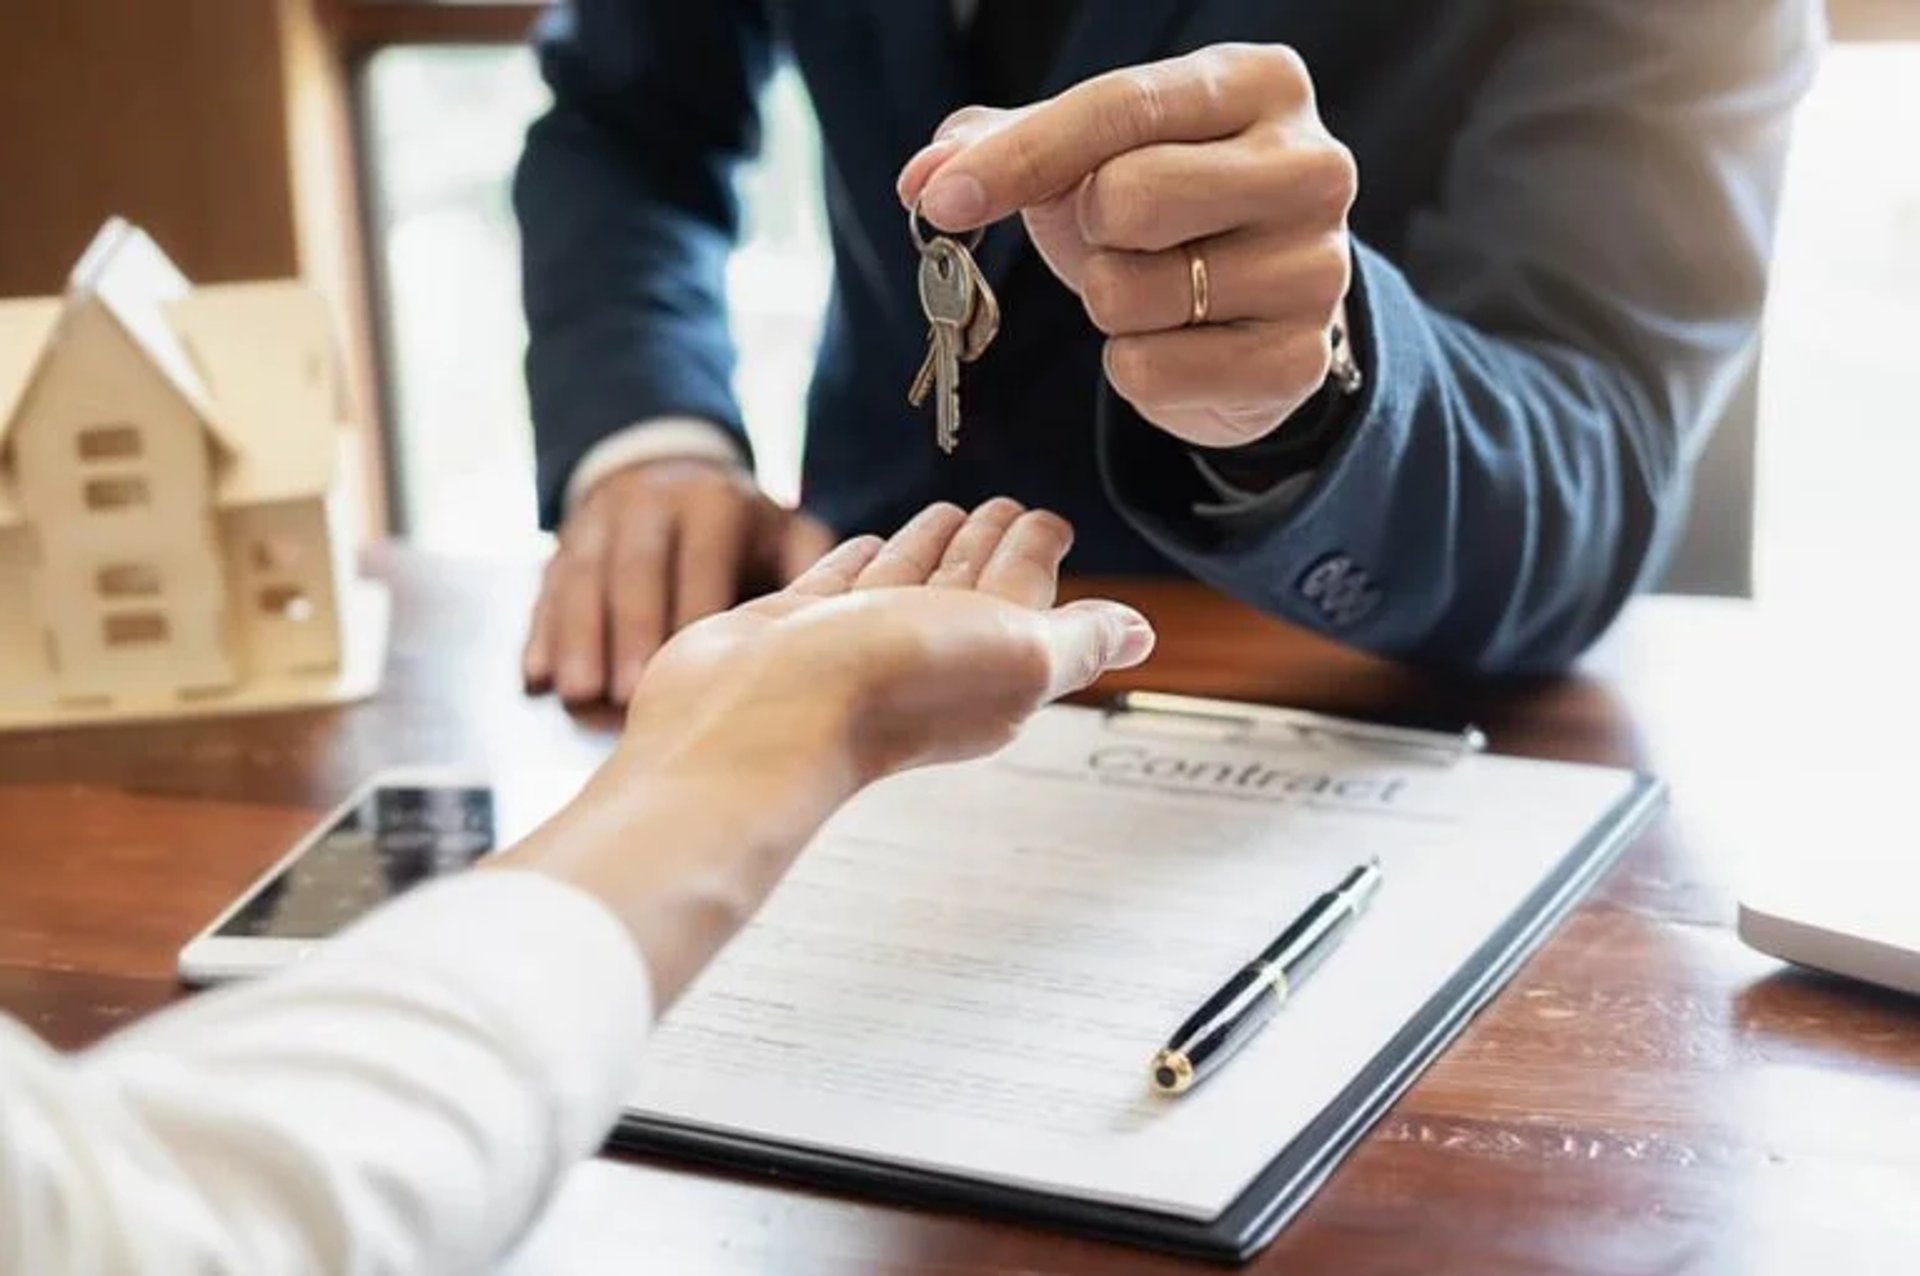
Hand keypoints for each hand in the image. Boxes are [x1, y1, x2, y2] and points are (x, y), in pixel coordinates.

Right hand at [493, 499, 1154, 1003]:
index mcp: (990, 666)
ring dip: (932, 546)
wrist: (758, 720)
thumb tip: (1140, 635)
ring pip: (909, 580)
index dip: (1039, 552)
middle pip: (971, 584)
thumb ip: (1078, 639)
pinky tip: (870, 543)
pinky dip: (862, 560)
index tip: (1051, 518)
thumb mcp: (1019, 654)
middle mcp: (926, 656)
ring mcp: (857, 643)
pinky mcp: (796, 630)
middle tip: (1006, 503)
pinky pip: (840, 583)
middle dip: (992, 543)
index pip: (1026, 592)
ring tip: (949, 511)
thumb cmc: (889, 689)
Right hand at [522, 459, 836, 705]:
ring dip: (577, 636)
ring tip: (576, 694)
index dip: (691, 612)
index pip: (702, 560)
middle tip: (623, 694)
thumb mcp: (786, 530)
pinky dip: (539, 634)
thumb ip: (815, 570)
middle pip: (634, 569)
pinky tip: (534, 679)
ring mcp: (600, 523)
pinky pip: (545, 588)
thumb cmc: (745, 529)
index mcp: (715, 504)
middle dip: (625, 630)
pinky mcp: (562, 546)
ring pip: (582, 578)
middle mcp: (652, 504)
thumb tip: (848, 620)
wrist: (672, 470)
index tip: (694, 668)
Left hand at [896, 44, 1356, 447]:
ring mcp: (1318, 269)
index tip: (944, 201)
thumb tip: (923, 181)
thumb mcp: (1086, 155)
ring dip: (1108, 303)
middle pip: (1130, 198)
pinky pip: (1152, 371)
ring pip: (1131, 293)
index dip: (1019, 158)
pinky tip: (1174, 342)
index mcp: (1260, 84)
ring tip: (1154, 290)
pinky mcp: (1299, 360)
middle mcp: (1312, 166)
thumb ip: (998, 146)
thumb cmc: (1162, 209)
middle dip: (1087, 231)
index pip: (1120, 108)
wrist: (1247, 313)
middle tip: (1110, 236)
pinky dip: (1132, 366)